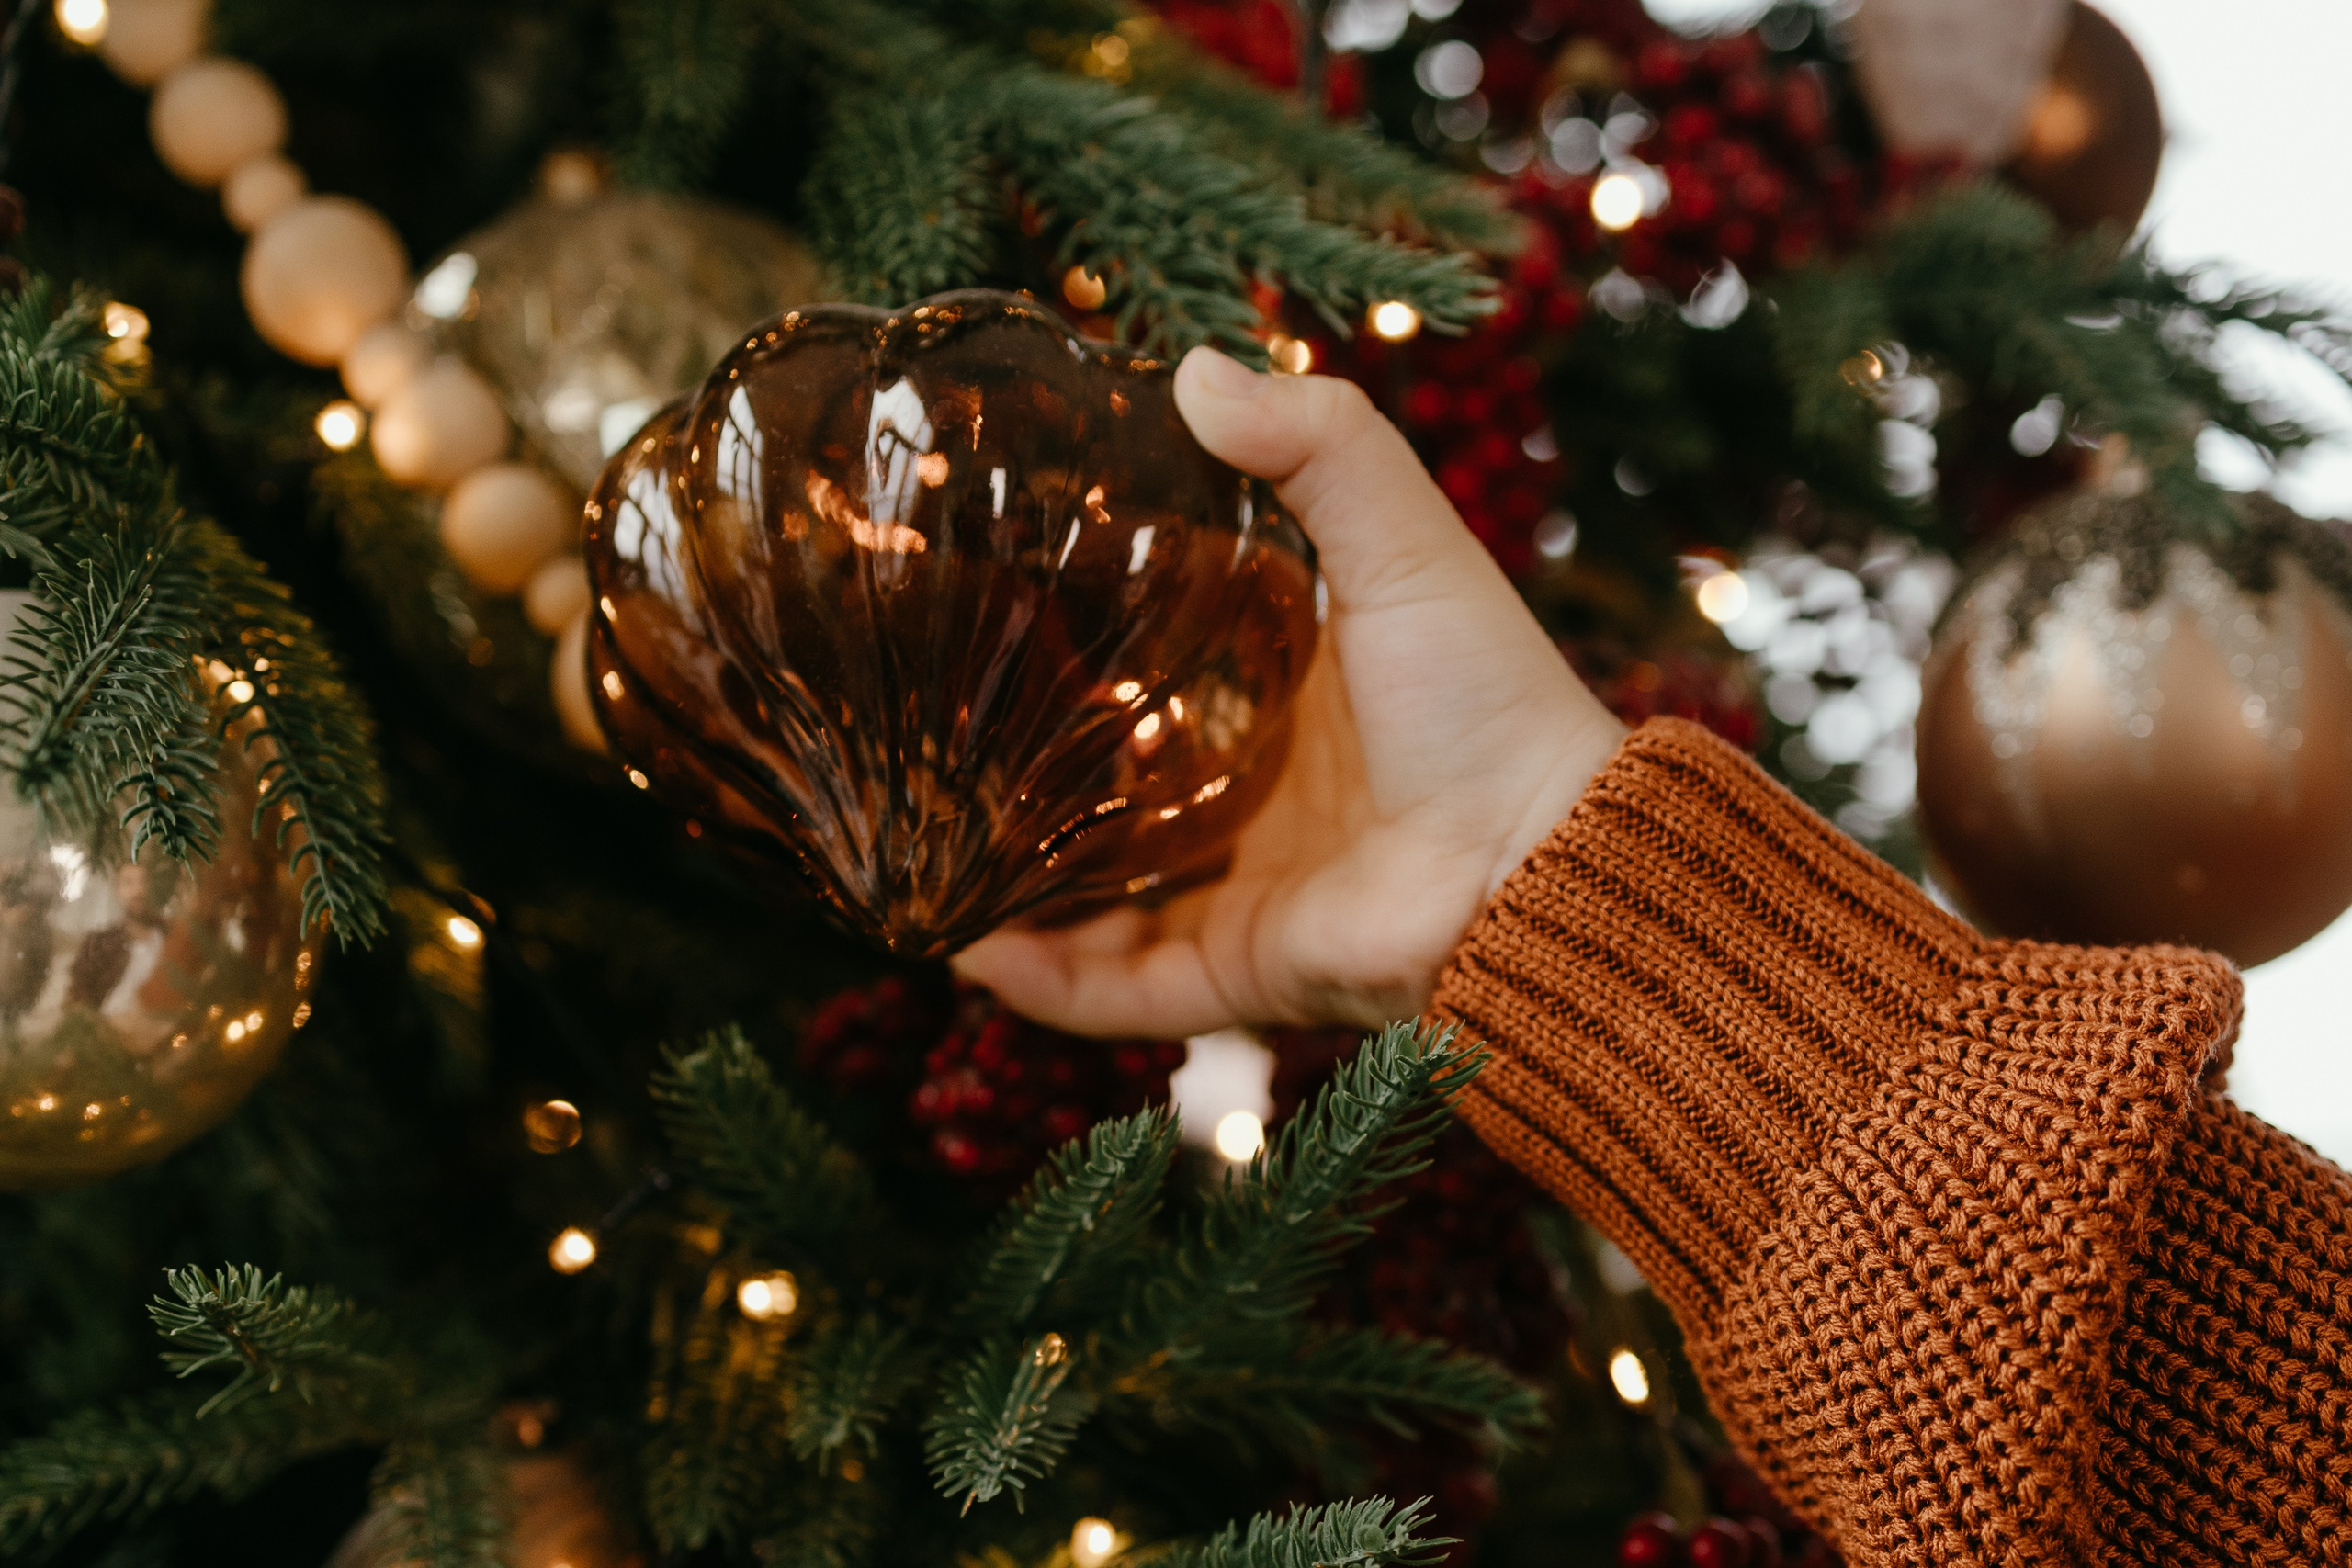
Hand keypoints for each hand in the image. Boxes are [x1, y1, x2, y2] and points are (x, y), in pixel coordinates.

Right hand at [954, 348, 1624, 1036]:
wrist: (1544, 858)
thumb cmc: (1485, 696)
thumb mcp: (1403, 540)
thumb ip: (1318, 445)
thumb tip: (1192, 366)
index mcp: (1281, 691)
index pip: (1154, 653)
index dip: (1073, 627)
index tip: (979, 590)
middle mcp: (1250, 791)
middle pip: (1108, 778)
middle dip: (1018, 765)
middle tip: (918, 728)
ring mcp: (1237, 887)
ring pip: (1094, 895)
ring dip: (1008, 883)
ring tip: (911, 849)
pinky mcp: (1237, 969)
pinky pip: (1118, 991)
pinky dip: (1041, 983)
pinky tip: (963, 950)